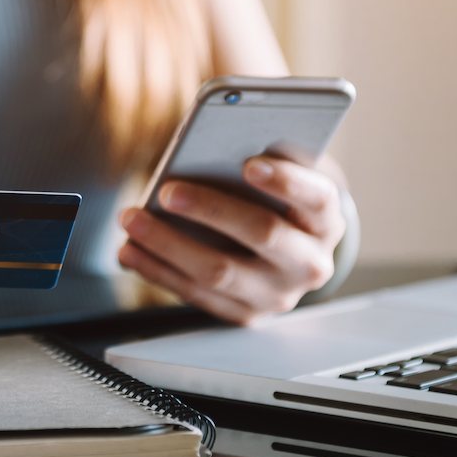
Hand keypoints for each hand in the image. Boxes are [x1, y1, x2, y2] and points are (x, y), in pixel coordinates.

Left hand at [118, 156, 344, 323]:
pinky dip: (158, 271)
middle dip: (211, 210)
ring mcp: (278, 295)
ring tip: (132, 219)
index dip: (285, 181)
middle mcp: (310, 263)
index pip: (316, 198)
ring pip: (220, 272)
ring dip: (168, 244)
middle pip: (262, 234)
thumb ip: (260, 160)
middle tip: (167, 191)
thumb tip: (210, 142)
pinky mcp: (245, 315)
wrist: (286, 253)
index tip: (249, 163)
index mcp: (326, 220)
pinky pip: (197, 295)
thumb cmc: (274, 200)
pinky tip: (129, 250)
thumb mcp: (280, 178)